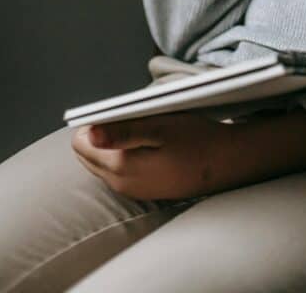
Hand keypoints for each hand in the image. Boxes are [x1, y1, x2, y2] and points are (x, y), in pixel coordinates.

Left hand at [71, 112, 234, 200]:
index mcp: (120, 166)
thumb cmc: (195, 139)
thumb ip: (122, 131)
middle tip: (131, 119)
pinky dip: (122, 156)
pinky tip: (147, 146)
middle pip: (87, 156)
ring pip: (101, 164)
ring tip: (141, 130)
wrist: (225, 164)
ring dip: (111, 145)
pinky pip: (117, 172)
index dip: (94, 122)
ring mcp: (130, 190)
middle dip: (100, 134)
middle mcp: (119, 184)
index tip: (118, 112)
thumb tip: (88, 133)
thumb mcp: (161, 127)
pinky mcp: (141, 192)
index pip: (80, 144)